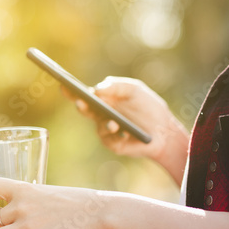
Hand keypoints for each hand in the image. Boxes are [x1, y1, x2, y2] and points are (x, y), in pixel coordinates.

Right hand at [63, 77, 188, 173]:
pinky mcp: (113, 143)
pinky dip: (118, 135)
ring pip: (99, 126)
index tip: (63, 85)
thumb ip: (116, 85)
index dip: (71, 91)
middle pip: (85, 110)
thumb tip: (96, 89)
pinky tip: (125, 133)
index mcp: (103, 101)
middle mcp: (100, 115)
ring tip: (113, 123)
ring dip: (105, 124)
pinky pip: (111, 139)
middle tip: (81, 102)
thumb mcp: (134, 89)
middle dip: (82, 106)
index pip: (83, 95)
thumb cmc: (148, 107)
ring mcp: (105, 130)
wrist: (165, 129)